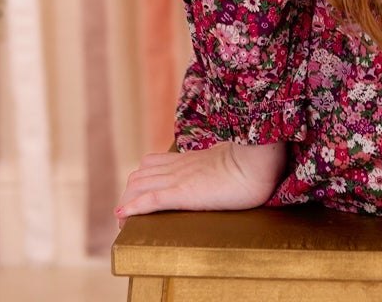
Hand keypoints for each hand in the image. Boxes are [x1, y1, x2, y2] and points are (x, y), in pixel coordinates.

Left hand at [115, 141, 287, 217]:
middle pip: (138, 176)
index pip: (151, 164)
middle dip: (128, 195)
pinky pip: (150, 199)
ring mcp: (179, 178)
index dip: (140, 180)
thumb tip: (226, 168)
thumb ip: (219, 163)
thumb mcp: (230, 161)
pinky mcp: (182, 193)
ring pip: (138, 186)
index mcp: (190, 159)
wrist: (258, 161)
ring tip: (124, 222)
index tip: (136, 196)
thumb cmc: (253, 162)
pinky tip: (122, 218)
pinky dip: (133, 209)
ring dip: (126, 203)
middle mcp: (179, 167)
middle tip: (127, 215)